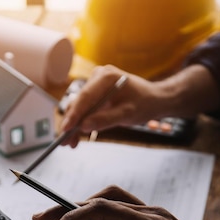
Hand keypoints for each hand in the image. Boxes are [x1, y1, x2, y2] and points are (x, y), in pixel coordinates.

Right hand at [33, 186, 219, 219]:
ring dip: (83, 209)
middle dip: (69, 207)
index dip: (75, 217)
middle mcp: (150, 214)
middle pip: (102, 198)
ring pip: (110, 200)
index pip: (104, 209)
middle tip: (41, 219)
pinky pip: (120, 209)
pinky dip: (100, 215)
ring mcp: (152, 216)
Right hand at [59, 64, 219, 147]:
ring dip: (75, 125)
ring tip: (71, 144)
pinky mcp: (95, 92)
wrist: (154, 99)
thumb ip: (105, 119)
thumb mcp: (127, 114)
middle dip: (72, 123)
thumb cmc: (145, 104)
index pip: (85, 97)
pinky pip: (85, 108)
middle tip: (65, 142)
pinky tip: (78, 137)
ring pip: (80, 107)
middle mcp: (98, 76)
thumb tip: (83, 127)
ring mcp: (95, 83)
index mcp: (106, 77)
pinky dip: (82, 122)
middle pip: (79, 102)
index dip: (73, 115)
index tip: (66, 129)